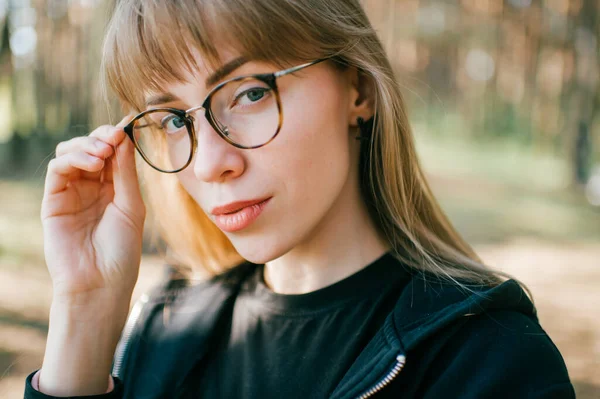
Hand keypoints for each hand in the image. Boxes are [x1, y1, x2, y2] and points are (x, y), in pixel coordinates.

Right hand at [41, 116, 144, 302]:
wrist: (100, 283)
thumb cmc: (121, 250)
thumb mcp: (132, 206)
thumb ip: (126, 172)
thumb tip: (124, 137)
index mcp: (114, 189)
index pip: (112, 153)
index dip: (117, 138)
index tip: (126, 127)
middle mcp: (91, 188)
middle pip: (91, 148)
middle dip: (102, 137)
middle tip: (113, 137)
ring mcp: (71, 193)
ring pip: (70, 153)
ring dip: (87, 146)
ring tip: (102, 154)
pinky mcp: (53, 201)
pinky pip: (57, 170)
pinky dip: (73, 159)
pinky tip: (92, 163)